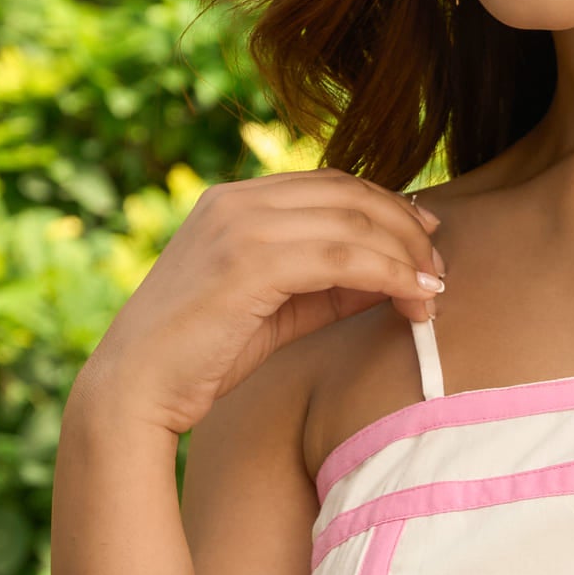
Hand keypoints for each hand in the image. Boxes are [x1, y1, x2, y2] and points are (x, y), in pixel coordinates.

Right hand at [71, 170, 445, 441]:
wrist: (134, 390)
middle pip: (350, 193)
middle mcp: (237, 202)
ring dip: (405, 254)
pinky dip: (388, 274)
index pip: (332, 184)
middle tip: (438, 268)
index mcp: (236, 201)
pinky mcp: (248, 263)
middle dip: (407, 228)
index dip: (389, 207)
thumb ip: (330, 284)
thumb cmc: (202, 355)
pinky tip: (412, 298)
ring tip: (432, 291)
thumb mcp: (277, 307)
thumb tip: (397, 274)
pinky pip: (342, 257)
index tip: (426, 239)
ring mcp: (240, 227)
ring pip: (353, 222)